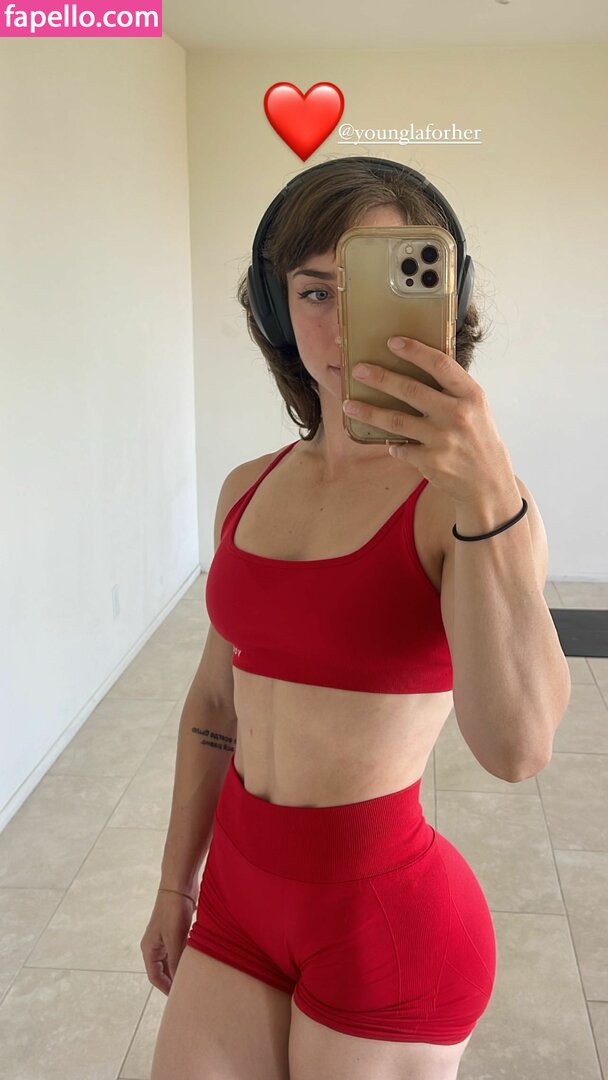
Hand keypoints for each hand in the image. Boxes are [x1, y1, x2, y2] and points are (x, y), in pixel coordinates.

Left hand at [342, 336, 515, 505]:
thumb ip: (453, 392)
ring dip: (369, 412)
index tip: (393, 342)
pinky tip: (390, 445)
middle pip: (411, 390)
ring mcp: (443, 439)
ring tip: (349, 405)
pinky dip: (393, 447)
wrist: (489, 485)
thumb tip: (416, 370)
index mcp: (471, 396)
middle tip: (358, 370)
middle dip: (381, 378)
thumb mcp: (476, 411)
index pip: (440, 365)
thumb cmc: (480, 442)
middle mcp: (457, 415)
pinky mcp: (431, 462)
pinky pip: (401, 449)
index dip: (415, 351)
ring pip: (396, 421)